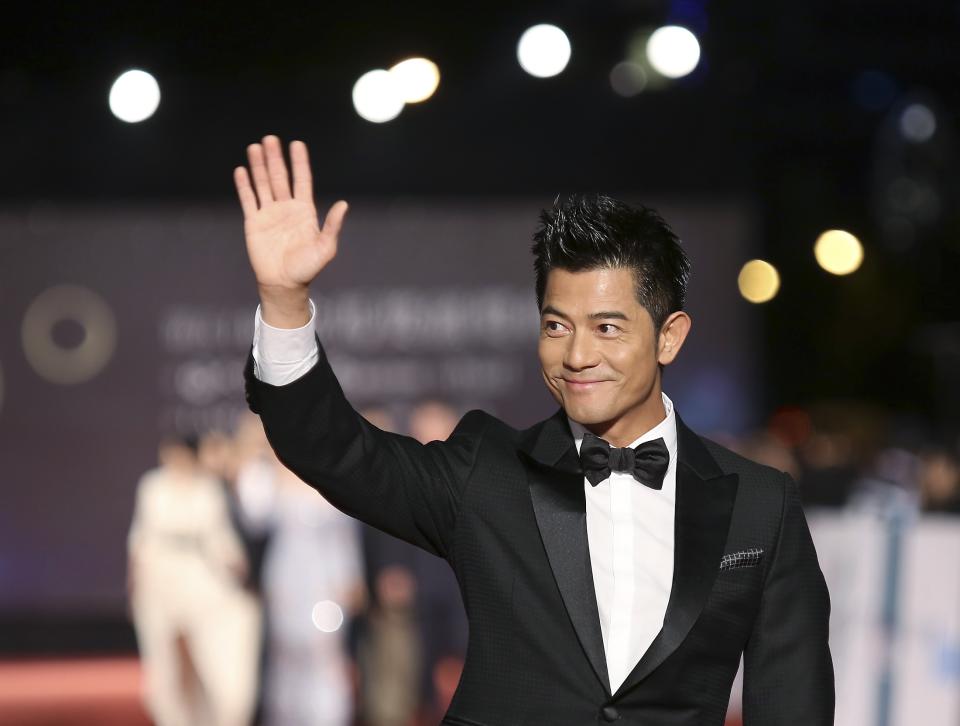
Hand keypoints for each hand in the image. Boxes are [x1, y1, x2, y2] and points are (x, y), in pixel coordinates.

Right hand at [233, 135, 347, 324]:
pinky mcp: (254, 222)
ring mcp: (269, 214)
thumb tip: (344, 205)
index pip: (302, 180)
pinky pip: (248, 200)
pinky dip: (244, 185)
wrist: (284, 283)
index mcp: (304, 211)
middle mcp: (286, 208)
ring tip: (255, 147)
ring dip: (259, 166)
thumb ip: (333, 226)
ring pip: (263, 184)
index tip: (297, 144)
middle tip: (270, 139)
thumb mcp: (325, 248)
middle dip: (275, 158)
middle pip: (280, 177)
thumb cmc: (307, 268)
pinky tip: (241, 170)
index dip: (299, 163)